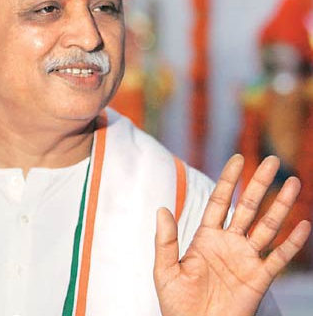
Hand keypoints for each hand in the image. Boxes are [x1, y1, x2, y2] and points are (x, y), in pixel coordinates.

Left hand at [153, 155, 310, 315]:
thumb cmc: (177, 303)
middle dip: (258, 184)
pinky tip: (303, 225)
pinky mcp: (258, 280)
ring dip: (280, 206)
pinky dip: (292, 243)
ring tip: (292, 182)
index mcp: (206, 237)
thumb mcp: (165, 269)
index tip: (237, 159)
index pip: (220, 201)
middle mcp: (229, 243)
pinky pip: (278, 259)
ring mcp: (245, 260)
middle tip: (270, 161)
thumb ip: (166, 240)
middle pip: (247, 207)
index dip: (228, 180)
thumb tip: (161, 208)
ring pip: (267, 227)